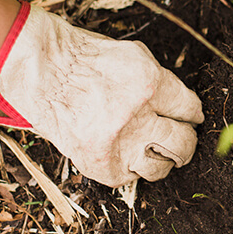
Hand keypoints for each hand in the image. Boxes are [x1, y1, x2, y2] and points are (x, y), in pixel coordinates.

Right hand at [0, 3, 203, 187]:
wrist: (40, 71)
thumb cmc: (85, 59)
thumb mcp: (134, 56)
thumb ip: (162, 83)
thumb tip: (184, 107)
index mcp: (150, 84)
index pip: (190, 109)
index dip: (192, 114)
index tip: (190, 117)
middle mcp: (137, 116)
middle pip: (183, 143)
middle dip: (186, 141)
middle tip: (181, 138)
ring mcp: (117, 144)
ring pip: (161, 168)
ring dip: (163, 160)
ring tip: (156, 151)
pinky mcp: (99, 164)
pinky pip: (130, 177)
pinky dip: (131, 167)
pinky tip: (125, 153)